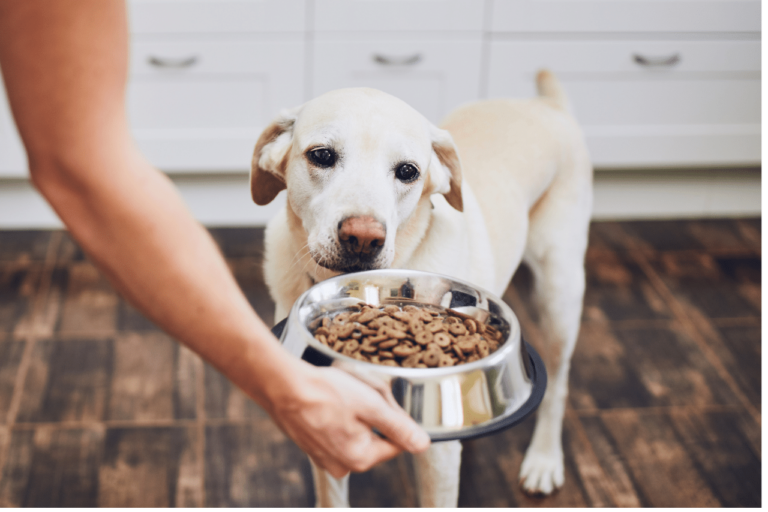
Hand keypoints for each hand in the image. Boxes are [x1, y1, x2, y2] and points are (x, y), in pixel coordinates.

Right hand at [265, 362, 430, 477]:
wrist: (281, 385)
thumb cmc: (324, 392)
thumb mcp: (371, 405)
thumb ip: (399, 427)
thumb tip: (422, 444)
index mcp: (361, 458)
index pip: (396, 442)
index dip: (394, 416)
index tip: (381, 399)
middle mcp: (342, 464)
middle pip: (375, 436)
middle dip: (373, 413)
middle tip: (360, 391)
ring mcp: (324, 456)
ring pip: (356, 431)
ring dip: (355, 412)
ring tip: (341, 393)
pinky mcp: (311, 445)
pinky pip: (336, 430)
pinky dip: (337, 414)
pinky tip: (329, 399)